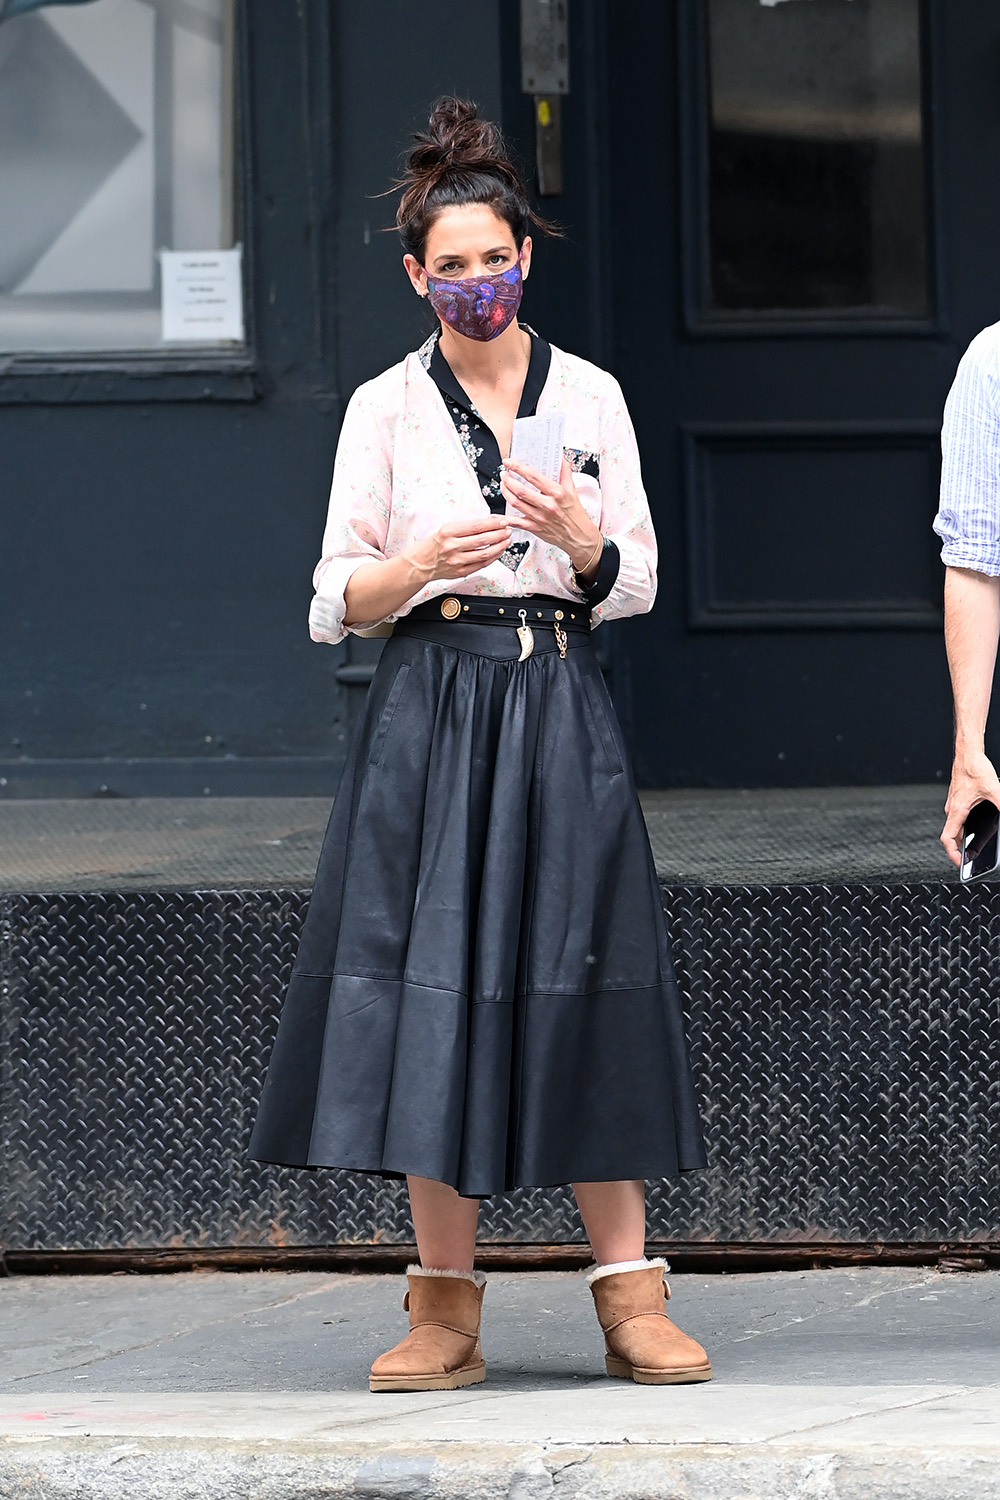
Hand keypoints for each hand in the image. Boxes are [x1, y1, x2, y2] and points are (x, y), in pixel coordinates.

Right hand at [408, 515, 511, 581]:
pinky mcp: (460, 571)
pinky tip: (498, 552)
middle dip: (499, 535)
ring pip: (484, 554)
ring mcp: (456, 561)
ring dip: (498, 547)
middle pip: (482, 540)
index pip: (476, 527)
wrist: (419, 564)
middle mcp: (452, 547)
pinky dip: (492, 558)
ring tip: (506, 541)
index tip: (502, 521)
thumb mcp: (444, 530)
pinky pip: (481, 565)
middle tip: (507, 531)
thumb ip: (464, 528)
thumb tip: (487, 524)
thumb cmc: (431, 545)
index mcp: (447, 532)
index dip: (492, 524)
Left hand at [501, 456, 601, 573]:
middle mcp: (547, 505)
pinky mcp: (535, 528)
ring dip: (505, 492)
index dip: (518, 467)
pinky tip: (498, 514)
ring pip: (516, 503)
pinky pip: (516, 522)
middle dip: (508, 480)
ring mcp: (540, 518)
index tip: (509, 462)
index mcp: (556, 493)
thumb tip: (560, 457)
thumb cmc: (575, 514)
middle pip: (520, 490)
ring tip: (503, 485)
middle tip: (503, 474)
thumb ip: (565, 472)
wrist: (579, 537)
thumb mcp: (572, 490)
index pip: (533, 477)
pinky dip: (505, 518)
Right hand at [941, 748, 999, 866]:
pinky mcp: (958, 798)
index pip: (947, 838)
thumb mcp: (994, 790)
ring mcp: (954, 804)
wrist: (968, 752)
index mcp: (957, 810)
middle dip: (962, 848)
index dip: (953, 854)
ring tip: (976, 842)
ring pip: (956, 826)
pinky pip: (959, 817)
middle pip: (953, 835)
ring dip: (964, 836)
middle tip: (972, 856)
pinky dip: (966, 825)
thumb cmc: (974, 767)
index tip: (961, 863)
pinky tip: (978, 822)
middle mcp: (952, 808)